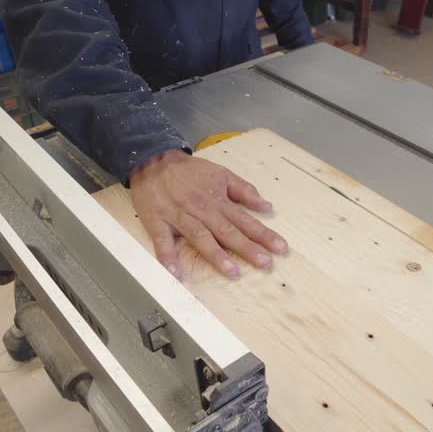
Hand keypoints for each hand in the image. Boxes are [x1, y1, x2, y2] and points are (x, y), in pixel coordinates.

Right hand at [129, 149, 286, 278]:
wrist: (152, 159)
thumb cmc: (189, 171)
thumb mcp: (221, 173)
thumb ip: (244, 190)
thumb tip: (267, 206)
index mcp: (218, 200)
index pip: (245, 221)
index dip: (263, 235)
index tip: (280, 248)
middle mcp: (202, 210)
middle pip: (227, 232)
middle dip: (247, 248)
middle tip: (265, 263)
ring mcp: (179, 216)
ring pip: (200, 237)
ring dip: (216, 255)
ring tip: (231, 271)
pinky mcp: (158, 221)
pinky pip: (162, 241)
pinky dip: (168, 256)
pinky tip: (176, 272)